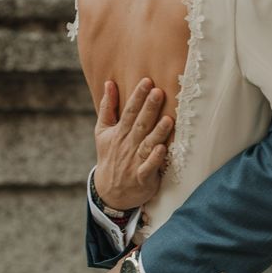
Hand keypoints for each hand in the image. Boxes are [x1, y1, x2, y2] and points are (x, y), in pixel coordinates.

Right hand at [94, 78, 173, 209]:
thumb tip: (109, 82)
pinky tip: (162, 149)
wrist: (109, 191)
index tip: (147, 81)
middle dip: (149, 108)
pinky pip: (149, 168)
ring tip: (168, 119)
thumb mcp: (103, 131)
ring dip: (158, 132)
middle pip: (140, 124)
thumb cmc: (110, 155)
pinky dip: (155, 159)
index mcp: (120, 132)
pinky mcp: (143, 177)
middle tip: (159, 92)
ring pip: (148, 144)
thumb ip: (107, 107)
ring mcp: (135, 161)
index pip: (130, 111)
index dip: (138, 96)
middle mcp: (128, 145)